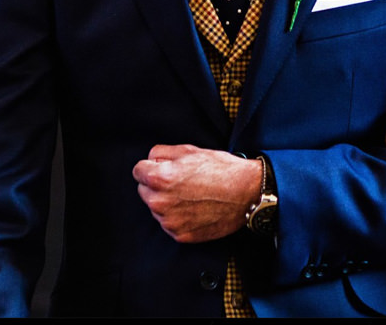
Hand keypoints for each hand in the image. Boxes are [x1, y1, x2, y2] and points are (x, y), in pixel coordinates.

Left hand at [132, 144, 261, 242]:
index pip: (138, 171)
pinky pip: (170, 224)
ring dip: (168, 202)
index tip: (164, 168)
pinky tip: (196, 208)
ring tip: (193, 195)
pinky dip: (179, 217)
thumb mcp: (191, 150)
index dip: (152, 167)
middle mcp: (160, 202)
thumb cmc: (222, 169)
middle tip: (182, 181)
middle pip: (144, 191)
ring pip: (157, 209)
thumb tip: (150, 160)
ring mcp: (170, 221)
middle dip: (157, 186)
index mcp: (160, 178)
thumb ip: (162, 152)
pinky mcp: (181, 235)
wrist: (247, 192)